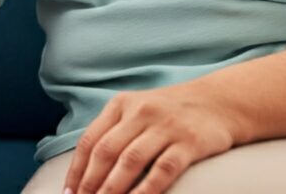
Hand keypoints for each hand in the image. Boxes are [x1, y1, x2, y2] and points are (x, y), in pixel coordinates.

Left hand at [63, 84, 238, 193]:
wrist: (217, 102)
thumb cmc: (169, 113)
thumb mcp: (137, 111)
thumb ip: (114, 132)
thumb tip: (87, 170)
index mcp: (120, 104)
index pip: (90, 140)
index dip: (77, 169)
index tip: (68, 193)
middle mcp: (139, 112)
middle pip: (106, 151)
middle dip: (90, 182)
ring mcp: (164, 126)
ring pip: (130, 161)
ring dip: (113, 188)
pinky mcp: (189, 142)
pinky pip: (163, 169)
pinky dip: (147, 189)